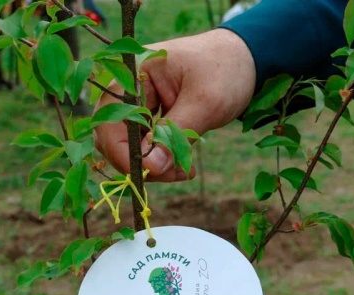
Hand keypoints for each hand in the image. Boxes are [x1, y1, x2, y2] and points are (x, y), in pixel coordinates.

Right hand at [93, 29, 255, 181]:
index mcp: (134, 72)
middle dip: (141, 162)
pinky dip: (161, 159)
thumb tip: (149, 168)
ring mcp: (139, 103)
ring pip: (129, 146)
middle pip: (113, 136)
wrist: (245, 61)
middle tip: (175, 174)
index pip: (109, 119)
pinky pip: (145, 145)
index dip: (122, 151)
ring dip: (153, 165)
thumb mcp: (204, 103)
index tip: (150, 172)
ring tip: (184, 170)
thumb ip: (175, 134)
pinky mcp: (151, 116)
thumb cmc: (225, 71)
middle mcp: (129, 88)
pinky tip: (183, 165)